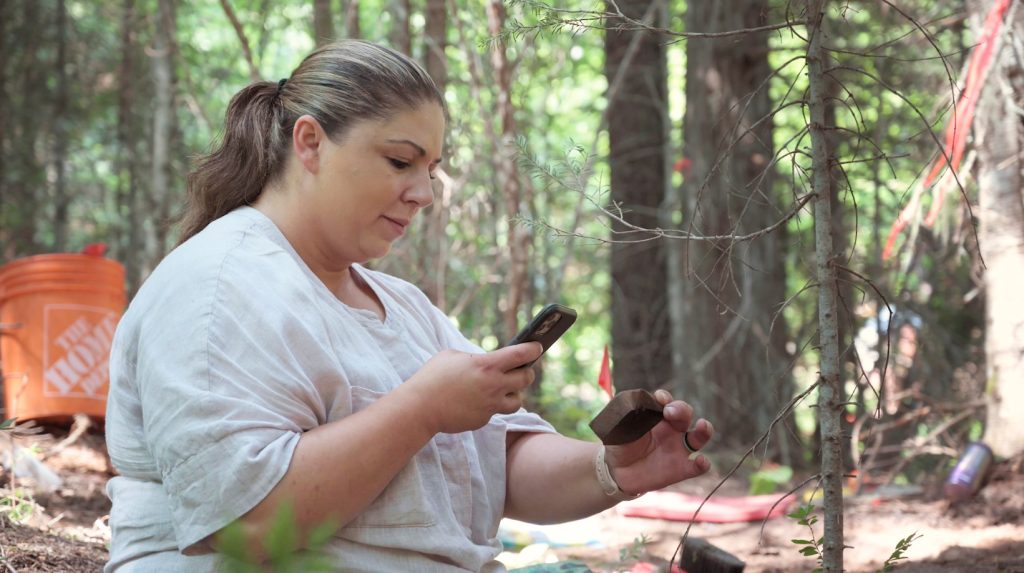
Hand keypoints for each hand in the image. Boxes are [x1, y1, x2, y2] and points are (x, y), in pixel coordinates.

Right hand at [403, 343, 542, 434]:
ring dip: (514, 393)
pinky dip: (492, 406)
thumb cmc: (432, 377)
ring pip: (517, 400)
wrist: (420, 408)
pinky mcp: (483, 419)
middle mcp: (493, 385)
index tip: (537, 347)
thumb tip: (483, 360)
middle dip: (526, 372)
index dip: (533, 349)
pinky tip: (478, 401)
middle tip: (522, 369)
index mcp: (486, 365)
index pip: (521, 354)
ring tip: (503, 388)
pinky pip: (496, 412)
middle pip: (526, 378)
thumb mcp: (452, 355)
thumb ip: (473, 357)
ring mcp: (490, 405)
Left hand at [603, 389, 713, 494]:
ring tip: (703, 425)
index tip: (660, 398)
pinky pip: (696, 466)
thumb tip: (631, 408)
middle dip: (681, 409)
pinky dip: (702, 464)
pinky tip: (701, 461)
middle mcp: (672, 429)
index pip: (666, 401)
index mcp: (657, 415)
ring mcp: (678, 448)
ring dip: (704, 430)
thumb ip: (626, 418)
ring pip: (699, 436)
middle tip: (670, 412)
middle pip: (684, 414)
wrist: (618, 471)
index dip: (665, 398)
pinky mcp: (681, 469)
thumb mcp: (618, 429)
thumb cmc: (621, 444)